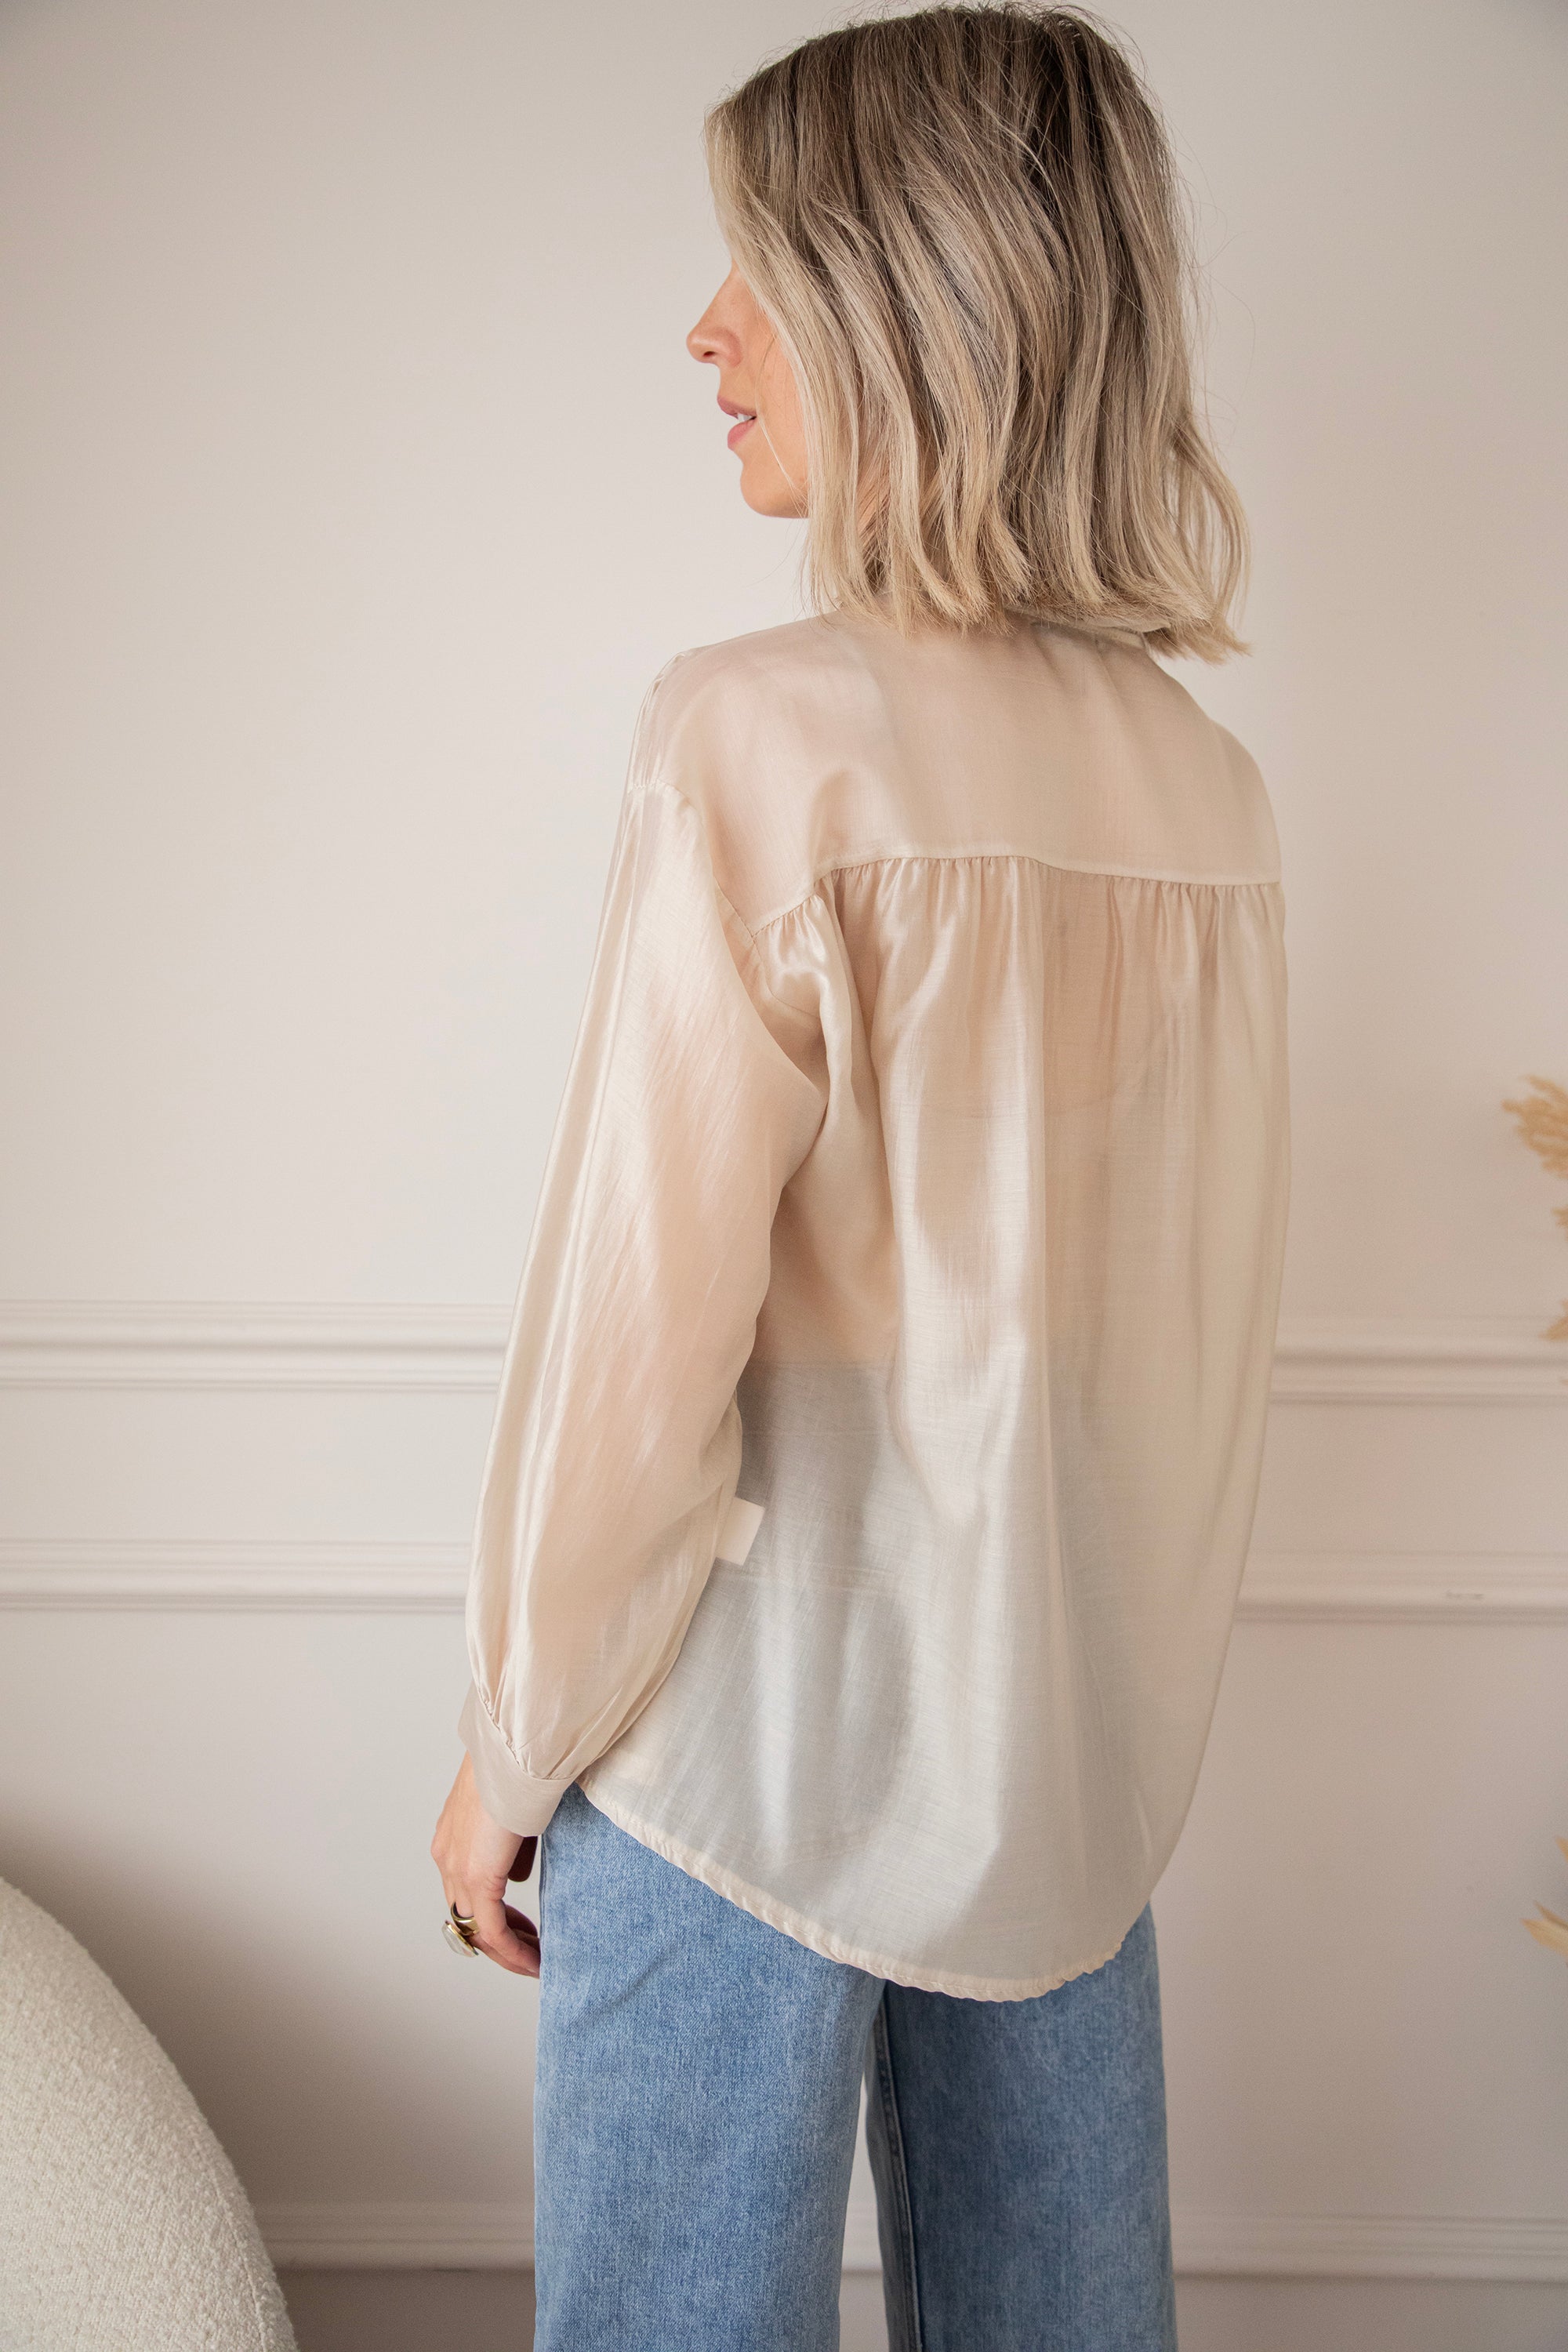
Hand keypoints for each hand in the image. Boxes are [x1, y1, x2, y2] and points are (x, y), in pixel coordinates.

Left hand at [431, 1752, 540, 1976]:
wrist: (515, 1749)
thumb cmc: (520, 1766)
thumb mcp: (513, 1812)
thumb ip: (510, 1847)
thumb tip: (514, 1876)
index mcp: (453, 1837)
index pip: (465, 1890)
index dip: (494, 1913)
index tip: (522, 1926)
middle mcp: (447, 1856)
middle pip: (466, 1916)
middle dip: (500, 1938)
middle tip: (530, 1951)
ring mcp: (457, 1869)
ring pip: (477, 1929)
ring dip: (507, 1951)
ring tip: (535, 1962)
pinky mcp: (477, 1878)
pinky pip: (492, 1931)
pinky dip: (513, 1952)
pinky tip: (534, 1961)